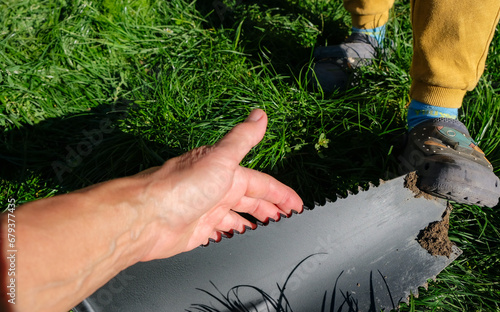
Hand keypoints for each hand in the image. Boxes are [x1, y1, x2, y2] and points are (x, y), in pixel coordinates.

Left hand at [138, 109, 302, 260]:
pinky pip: (221, 230)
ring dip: (253, 218)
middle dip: (270, 207)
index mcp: (226, 172)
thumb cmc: (180, 187)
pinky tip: (238, 234)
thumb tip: (259, 114)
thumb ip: (242, 138)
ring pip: (237, 214)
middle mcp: (217, 188)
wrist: (146, 217)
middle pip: (251, 198)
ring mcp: (206, 209)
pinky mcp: (196, 229)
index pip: (262, 182)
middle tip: (287, 217)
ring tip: (268, 226)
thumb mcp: (220, 158)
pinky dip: (232, 231)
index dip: (281, 194)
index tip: (296, 204)